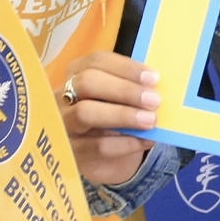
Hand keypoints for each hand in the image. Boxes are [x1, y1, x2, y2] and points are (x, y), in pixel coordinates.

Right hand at [59, 52, 160, 186]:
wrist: (102, 159)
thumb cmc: (112, 117)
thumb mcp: (118, 99)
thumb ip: (133, 89)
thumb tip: (156, 86)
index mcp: (77, 73)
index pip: (96, 61)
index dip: (125, 68)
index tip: (153, 78)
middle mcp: (62, 95)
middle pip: (87, 82)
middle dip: (124, 90)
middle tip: (154, 100)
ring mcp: (62, 124)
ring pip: (85, 113)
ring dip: (122, 115)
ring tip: (150, 120)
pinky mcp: (71, 151)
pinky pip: (97, 146)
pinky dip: (126, 143)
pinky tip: (146, 140)